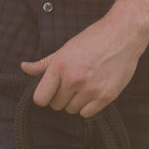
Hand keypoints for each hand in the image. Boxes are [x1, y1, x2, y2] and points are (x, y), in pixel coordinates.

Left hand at [21, 16, 148, 118]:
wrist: (123, 35)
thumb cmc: (93, 39)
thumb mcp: (65, 49)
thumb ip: (44, 63)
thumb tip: (24, 68)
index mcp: (60, 66)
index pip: (40, 98)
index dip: (44, 96)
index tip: (50, 92)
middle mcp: (74, 79)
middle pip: (56, 105)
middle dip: (61, 97)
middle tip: (71, 85)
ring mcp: (91, 89)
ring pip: (71, 110)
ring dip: (75, 102)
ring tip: (84, 86)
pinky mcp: (106, 96)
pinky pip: (88, 114)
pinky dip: (88, 107)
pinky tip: (93, 93)